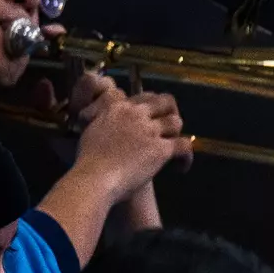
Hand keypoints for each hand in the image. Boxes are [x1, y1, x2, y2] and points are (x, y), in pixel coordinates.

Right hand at [70, 86, 191, 199]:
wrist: (95, 177)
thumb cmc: (87, 160)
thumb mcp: (90, 130)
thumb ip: (101, 121)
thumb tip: (102, 121)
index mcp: (116, 107)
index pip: (141, 95)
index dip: (148, 105)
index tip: (149, 117)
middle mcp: (135, 114)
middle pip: (163, 101)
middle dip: (169, 112)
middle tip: (168, 128)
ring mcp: (149, 130)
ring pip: (175, 122)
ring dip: (176, 134)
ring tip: (173, 147)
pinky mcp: (161, 149)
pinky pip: (184, 146)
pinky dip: (185, 157)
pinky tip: (180, 168)